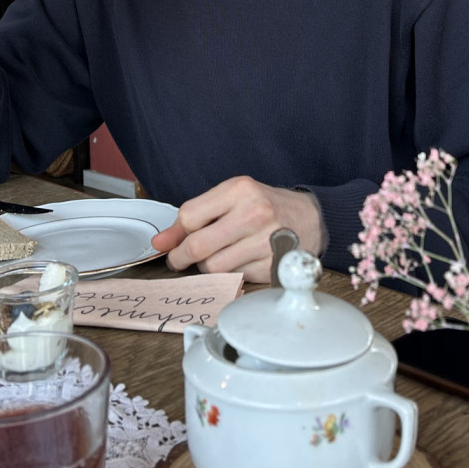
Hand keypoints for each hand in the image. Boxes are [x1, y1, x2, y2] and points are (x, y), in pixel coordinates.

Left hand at [150, 176, 325, 282]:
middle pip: (199, 246)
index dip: (177, 234)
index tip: (175, 243)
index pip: (189, 216)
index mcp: (240, 189)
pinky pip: (235, 278)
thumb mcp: (230, 198)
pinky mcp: (273, 265)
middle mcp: (255, 213)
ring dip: (207, 267)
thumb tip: (158, 242)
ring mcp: (266, 241)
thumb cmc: (265, 206)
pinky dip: (229, 275)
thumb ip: (193, 217)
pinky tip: (237, 262)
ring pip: (214, 267)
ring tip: (215, 257)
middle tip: (180, 260)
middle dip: (182, 258)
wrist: (310, 218)